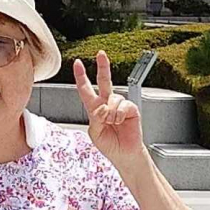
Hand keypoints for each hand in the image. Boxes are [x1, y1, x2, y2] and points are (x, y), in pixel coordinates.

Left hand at [73, 51, 146, 174]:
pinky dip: (120, 114)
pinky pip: (123, 105)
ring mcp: (119, 106)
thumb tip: (103, 107)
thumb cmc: (109, 145)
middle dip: (103, 67)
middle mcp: (107, 104)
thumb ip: (95, 118)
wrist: (124, 155)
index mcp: (95, 108)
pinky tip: (121, 121)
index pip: (86, 90)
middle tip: (101, 54)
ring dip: (110, 113)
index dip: (81, 77)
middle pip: (104, 81)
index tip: (78, 64)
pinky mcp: (131, 109)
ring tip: (113, 123)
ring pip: (112, 98)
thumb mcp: (95, 132)